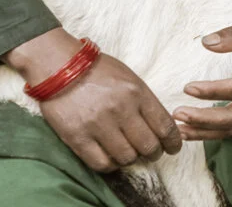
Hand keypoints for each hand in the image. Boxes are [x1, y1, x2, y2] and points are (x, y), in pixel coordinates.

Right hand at [6, 28, 181, 171]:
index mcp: (137, 92)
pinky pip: (101, 163)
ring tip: (130, 154)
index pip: (164, 125)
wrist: (58, 65)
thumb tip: (159, 124)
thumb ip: (144, 100)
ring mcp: (99, 125)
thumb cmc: (96, 69)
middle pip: (148, 145)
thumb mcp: (129, 77)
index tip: (173, 147)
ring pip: (127, 157)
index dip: (173, 141)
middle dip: (154, 153)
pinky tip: (112, 158)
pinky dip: (111, 165)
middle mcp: (121, 110)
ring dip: (132, 159)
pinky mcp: (78, 137)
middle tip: (152, 153)